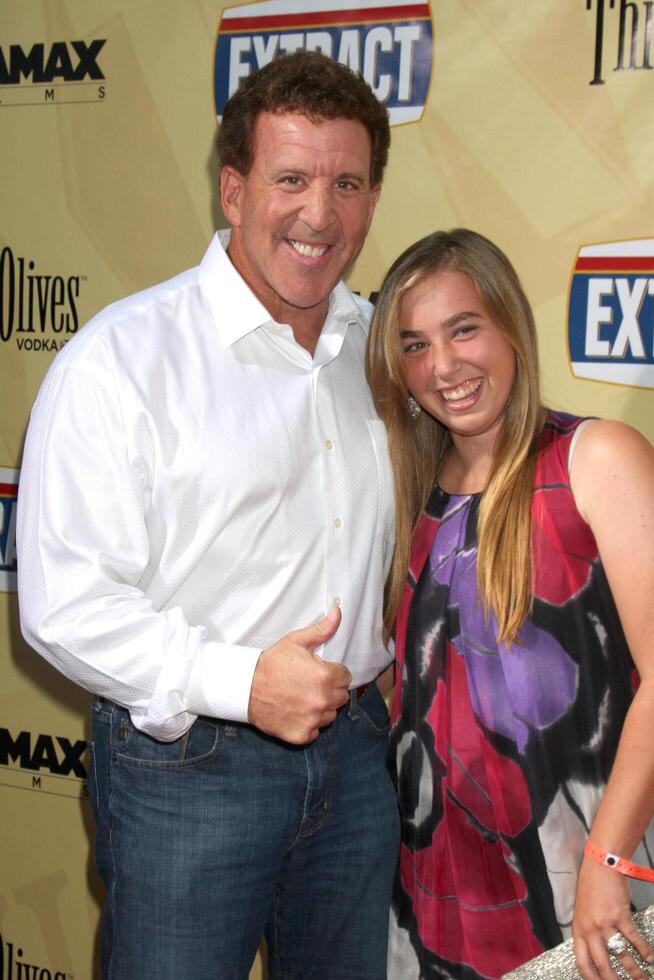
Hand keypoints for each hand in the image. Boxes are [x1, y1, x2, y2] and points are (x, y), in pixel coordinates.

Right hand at [248, 606, 350, 743]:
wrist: (245, 687)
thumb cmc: (271, 664)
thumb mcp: (296, 642)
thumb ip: (322, 629)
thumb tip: (337, 612)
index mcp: (324, 676)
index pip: (346, 676)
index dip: (333, 672)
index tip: (320, 672)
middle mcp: (322, 700)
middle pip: (341, 697)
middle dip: (329, 689)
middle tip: (310, 684)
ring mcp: (312, 720)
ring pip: (330, 715)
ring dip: (321, 707)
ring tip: (302, 698)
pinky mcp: (302, 735)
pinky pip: (316, 731)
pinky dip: (309, 724)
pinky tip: (296, 712)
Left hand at [573, 856, 653, 979]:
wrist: (600, 865)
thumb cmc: (591, 886)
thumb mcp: (582, 911)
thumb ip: (587, 931)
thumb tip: (595, 950)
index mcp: (579, 930)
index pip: (582, 962)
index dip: (591, 978)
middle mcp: (590, 930)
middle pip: (603, 965)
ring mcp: (605, 924)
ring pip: (621, 955)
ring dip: (634, 970)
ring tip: (643, 978)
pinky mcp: (620, 916)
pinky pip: (633, 939)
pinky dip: (644, 950)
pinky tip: (650, 957)